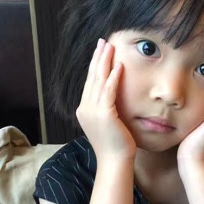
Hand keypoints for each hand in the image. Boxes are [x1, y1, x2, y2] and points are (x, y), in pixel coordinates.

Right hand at [76, 39, 135, 160]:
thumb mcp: (107, 124)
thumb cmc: (115, 145)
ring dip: (105, 62)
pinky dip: (113, 77)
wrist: (115, 161)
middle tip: (103, 41)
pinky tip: (119, 66)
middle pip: (91, 78)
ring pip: (98, 81)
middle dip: (97, 58)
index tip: (100, 51)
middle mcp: (84, 108)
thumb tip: (112, 99)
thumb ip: (106, 110)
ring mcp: (92, 111)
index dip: (94, 65)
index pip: (89, 83)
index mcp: (84, 110)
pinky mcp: (103, 114)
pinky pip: (108, 91)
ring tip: (110, 47)